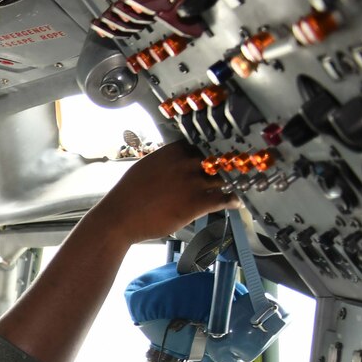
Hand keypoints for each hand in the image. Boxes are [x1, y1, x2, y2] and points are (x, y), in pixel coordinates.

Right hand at [94, 141, 234, 243]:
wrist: (119, 218)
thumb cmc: (128, 195)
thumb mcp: (145, 167)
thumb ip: (165, 161)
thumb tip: (174, 161)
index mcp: (173, 151)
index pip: (204, 143)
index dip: (216, 148)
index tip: (224, 152)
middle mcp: (185, 163)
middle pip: (220, 157)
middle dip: (230, 163)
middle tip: (241, 167)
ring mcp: (192, 183)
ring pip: (225, 178)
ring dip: (236, 182)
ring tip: (243, 185)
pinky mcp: (196, 203)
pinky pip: (225, 199)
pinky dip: (234, 200)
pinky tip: (238, 201)